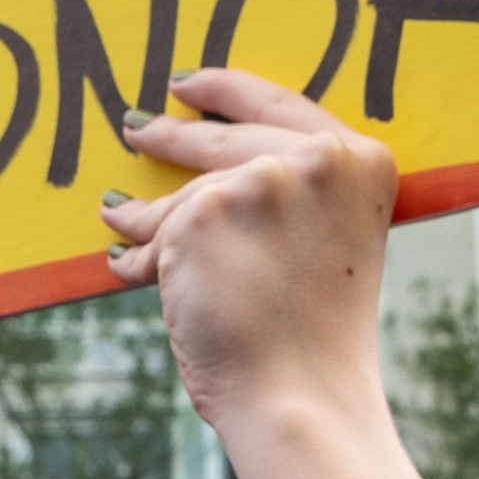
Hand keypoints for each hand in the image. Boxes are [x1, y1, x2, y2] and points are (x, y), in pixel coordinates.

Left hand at [97, 66, 397, 435]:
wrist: (301, 396)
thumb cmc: (317, 342)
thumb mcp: (330, 245)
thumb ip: (293, 198)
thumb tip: (211, 176)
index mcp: (362, 162)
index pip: (282, 107)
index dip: (228, 89)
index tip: (189, 83)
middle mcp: (315, 161)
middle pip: (223, 136)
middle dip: (172, 133)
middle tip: (138, 128)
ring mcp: (258, 183)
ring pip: (185, 194)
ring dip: (145, 215)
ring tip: (116, 215)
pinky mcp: (202, 214)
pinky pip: (154, 232)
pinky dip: (136, 255)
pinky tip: (120, 262)